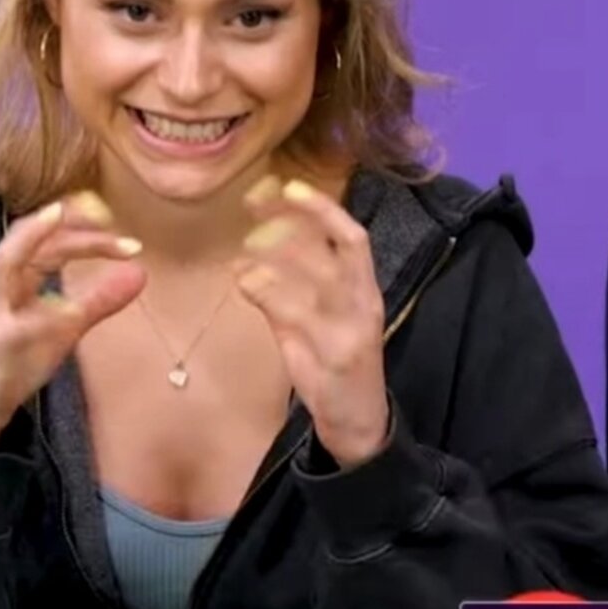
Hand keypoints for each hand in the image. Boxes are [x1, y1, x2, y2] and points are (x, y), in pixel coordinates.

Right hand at [0, 192, 145, 450]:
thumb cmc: (15, 359)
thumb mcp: (64, 325)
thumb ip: (99, 299)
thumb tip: (140, 272)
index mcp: (11, 273)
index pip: (46, 235)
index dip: (79, 222)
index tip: (115, 220)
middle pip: (28, 236)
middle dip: (67, 225)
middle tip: (110, 220)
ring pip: (8, 260)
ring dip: (39, 237)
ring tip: (70, 220)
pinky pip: (9, 315)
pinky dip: (32, 301)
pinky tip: (60, 303)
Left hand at [234, 175, 389, 469]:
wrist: (359, 422)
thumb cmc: (332, 363)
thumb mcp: (312, 321)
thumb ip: (287, 290)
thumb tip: (249, 257)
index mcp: (365, 289)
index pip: (353, 237)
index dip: (324, 208)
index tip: (290, 185)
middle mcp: (364, 304)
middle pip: (335, 251)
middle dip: (294, 221)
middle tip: (252, 201)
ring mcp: (351, 331)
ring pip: (317, 281)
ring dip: (276, 257)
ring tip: (242, 245)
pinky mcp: (334, 358)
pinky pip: (299, 318)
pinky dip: (267, 293)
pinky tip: (243, 280)